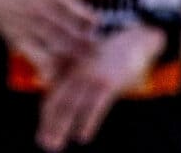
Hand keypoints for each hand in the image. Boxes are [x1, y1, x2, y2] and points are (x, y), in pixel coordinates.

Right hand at [0, 0, 100, 79]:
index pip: (79, 12)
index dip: (91, 23)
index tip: (104, 32)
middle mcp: (46, 12)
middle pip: (69, 32)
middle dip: (85, 45)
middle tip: (100, 56)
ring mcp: (33, 28)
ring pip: (55, 46)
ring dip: (71, 58)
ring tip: (86, 69)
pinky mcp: (22, 43)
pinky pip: (36, 58)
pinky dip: (47, 69)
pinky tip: (57, 79)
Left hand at [34, 22, 167, 152]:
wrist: (138, 38)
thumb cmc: (114, 56)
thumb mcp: (92, 63)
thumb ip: (77, 78)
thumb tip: (65, 101)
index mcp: (73, 69)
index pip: (53, 96)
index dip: (46, 118)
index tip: (41, 137)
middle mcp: (79, 72)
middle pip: (59, 102)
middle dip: (49, 125)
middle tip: (46, 145)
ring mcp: (94, 76)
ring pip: (72, 104)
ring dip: (61, 127)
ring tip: (56, 146)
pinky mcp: (110, 82)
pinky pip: (95, 105)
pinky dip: (88, 122)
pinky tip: (83, 137)